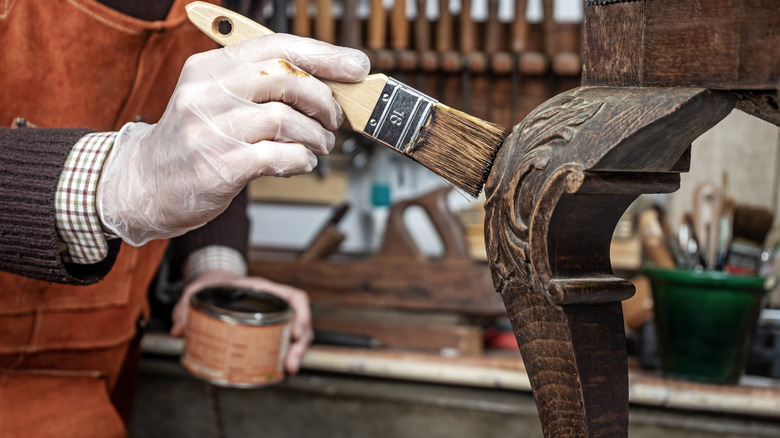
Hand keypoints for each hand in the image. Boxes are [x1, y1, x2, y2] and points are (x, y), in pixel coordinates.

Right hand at [97, 34, 369, 244]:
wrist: (143, 184)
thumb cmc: (193, 142)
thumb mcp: (215, 99)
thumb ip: (261, 86)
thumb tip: (328, 83)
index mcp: (209, 68)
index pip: (276, 46)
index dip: (324, 55)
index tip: (356, 67)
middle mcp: (206, 93)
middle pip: (286, 78)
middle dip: (324, 100)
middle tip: (334, 119)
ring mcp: (210, 130)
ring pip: (286, 119)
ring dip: (316, 135)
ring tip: (318, 145)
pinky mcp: (218, 167)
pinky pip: (278, 156)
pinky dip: (302, 159)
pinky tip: (302, 162)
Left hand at [171, 270, 313, 374]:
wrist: (214, 286)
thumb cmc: (212, 286)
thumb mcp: (197, 292)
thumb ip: (186, 308)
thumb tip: (178, 331)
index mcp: (265, 290)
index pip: (296, 298)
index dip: (302, 315)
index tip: (295, 333)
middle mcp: (275, 305)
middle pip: (300, 324)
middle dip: (299, 346)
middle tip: (290, 365)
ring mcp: (274, 320)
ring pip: (295, 339)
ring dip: (295, 356)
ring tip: (287, 373)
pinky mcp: (268, 335)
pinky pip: (283, 347)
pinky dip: (284, 361)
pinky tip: (279, 374)